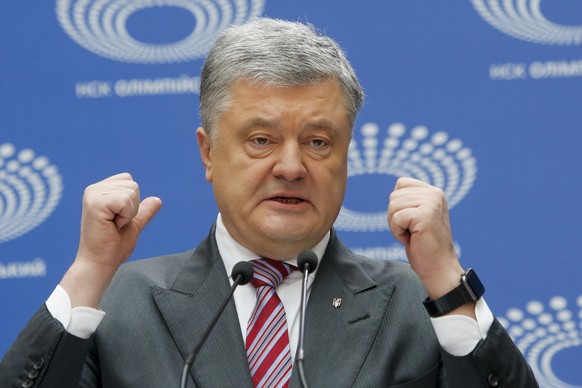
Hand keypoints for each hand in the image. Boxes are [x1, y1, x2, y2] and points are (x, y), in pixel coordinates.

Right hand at [60, 173, 161, 307]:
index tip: (118, 219)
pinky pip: (126, 201)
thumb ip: (143, 211)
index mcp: (99, 191)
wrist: (100, 263)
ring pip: (131, 192)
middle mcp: (94, 189)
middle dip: (132, 208)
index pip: (129, 179)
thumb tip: (157, 200)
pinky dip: (126, 216)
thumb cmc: (112, 247)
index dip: (132, 202)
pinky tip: (112, 226)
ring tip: (113, 225)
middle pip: (133, 185)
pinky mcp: (96, 203)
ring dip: (128, 213)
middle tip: (115, 224)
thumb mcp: (132, 224)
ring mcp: (93, 195)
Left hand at [388, 178, 467, 306]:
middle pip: (394, 196)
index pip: (401, 184)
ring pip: (393, 207)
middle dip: (396, 217)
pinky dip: (398, 232)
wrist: (438, 267)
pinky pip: (396, 219)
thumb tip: (396, 189)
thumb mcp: (418, 215)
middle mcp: (434, 194)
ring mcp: (431, 203)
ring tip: (413, 235)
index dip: (398, 204)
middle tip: (412, 231)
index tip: (411, 221)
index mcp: (434, 192)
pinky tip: (412, 239)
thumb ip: (410, 200)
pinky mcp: (425, 215)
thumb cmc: (424, 244)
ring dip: (396, 225)